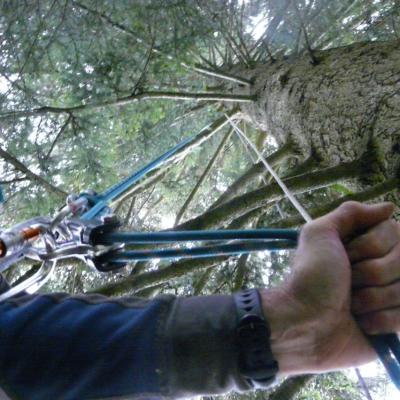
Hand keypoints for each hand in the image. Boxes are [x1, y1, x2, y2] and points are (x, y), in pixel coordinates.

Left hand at [260, 201, 394, 375]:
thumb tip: (389, 207)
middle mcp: (382, 267)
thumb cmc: (311, 276)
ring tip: (351, 304)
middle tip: (347, 281)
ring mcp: (389, 296)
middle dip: (371, 272)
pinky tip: (361, 323)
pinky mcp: (393, 323)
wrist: (306, 323)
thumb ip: (350, 213)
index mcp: (365, 245)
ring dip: (372, 298)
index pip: (396, 232)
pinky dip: (381, 320)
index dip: (371, 245)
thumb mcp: (320, 233)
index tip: (346, 254)